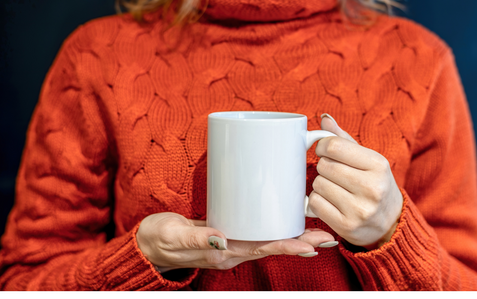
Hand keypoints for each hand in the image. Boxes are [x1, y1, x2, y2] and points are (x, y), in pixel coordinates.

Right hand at [136, 212, 335, 271]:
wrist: (149, 244)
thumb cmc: (160, 239)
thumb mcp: (174, 235)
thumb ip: (196, 238)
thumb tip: (222, 238)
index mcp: (223, 253)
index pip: (262, 249)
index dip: (288, 246)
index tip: (311, 245)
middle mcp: (233, 251)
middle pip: (273, 246)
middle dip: (301, 243)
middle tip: (327, 237)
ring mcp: (232, 244)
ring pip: (269, 241)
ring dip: (294, 237)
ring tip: (318, 232)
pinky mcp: (229, 234)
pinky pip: (257, 234)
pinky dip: (276, 229)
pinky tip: (286, 222)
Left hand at [307, 114, 402, 249]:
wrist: (391, 223)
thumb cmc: (375, 185)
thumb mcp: (368, 160)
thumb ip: (344, 139)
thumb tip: (324, 118)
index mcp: (378, 165)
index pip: (334, 146)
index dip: (323, 147)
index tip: (325, 151)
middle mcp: (372, 187)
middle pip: (324, 166)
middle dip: (323, 167)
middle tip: (334, 174)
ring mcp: (360, 209)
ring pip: (318, 185)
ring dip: (320, 185)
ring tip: (335, 189)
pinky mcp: (347, 226)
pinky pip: (315, 204)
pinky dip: (317, 202)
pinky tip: (330, 203)